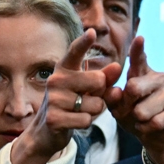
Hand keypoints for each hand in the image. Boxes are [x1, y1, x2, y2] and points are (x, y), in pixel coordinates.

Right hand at [11, 29, 119, 163]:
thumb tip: (118, 66)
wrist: (46, 131)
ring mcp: (54, 99)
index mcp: (64, 69)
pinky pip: (86, 119)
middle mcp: (56, 80)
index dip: (84, 42)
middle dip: (101, 94)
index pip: (75, 52)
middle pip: (98, 82)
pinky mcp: (54, 118)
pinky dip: (85, 123)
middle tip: (86, 100)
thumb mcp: (87, 89)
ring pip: (95, 104)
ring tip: (79, 112)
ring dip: (94, 112)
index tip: (92, 32)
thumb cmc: (71, 105)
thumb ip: (104, 78)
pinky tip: (73, 122)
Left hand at [105, 36, 163, 163]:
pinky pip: (155, 122)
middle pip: (134, 88)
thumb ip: (111, 97)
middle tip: (128, 111)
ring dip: (136, 120)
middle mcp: (159, 78)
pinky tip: (148, 127)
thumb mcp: (116, 106)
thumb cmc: (132, 115)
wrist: (152, 136)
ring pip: (143, 110)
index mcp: (141, 73)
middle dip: (125, 105)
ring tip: (140, 120)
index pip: (138, 59)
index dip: (138, 49)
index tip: (139, 38)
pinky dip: (146, 128)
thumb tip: (115, 91)